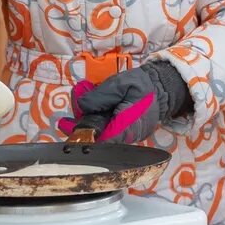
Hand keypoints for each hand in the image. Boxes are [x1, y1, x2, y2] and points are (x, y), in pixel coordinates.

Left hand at [57, 61, 190, 143]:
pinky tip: (83, 112)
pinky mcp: (122, 133)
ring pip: (100, 135)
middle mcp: (126, 136)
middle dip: (80, 130)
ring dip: (84, 125)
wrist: (160, 88)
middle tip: (64, 123)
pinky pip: (105, 130)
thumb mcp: (121, 83)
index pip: (105, 142)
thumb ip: (101, 94)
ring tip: (68, 120)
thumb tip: (82, 105)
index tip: (71, 135)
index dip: (86, 140)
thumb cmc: (142, 85)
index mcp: (128, 126)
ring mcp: (125, 137)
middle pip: (99, 140)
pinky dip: (94, 122)